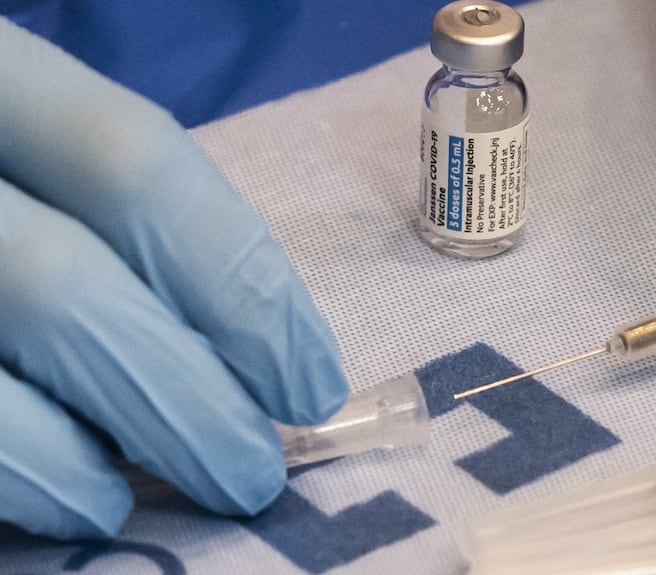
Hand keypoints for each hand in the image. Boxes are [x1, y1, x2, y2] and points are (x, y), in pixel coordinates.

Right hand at [0, 19, 347, 538]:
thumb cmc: (14, 179)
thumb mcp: (50, 156)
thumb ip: (127, 226)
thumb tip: (241, 352)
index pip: (131, 163)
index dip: (237, 279)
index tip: (310, 381)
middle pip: (63, 284)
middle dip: (186, 393)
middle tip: (255, 472)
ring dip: (94, 460)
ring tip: (180, 492)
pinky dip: (24, 479)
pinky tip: (82, 501)